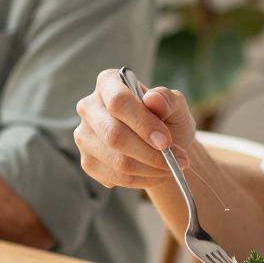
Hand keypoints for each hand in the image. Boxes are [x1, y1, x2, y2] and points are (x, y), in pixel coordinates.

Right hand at [74, 68, 197, 188]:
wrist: (162, 145)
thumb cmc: (167, 118)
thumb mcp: (175, 105)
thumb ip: (168, 100)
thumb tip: (153, 100)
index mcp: (108, 83)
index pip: (118, 102)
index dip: (143, 123)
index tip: (166, 142)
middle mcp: (89, 107)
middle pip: (114, 135)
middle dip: (151, 153)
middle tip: (178, 160)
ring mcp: (84, 136)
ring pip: (116, 161)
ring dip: (151, 169)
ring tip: (173, 167)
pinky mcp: (88, 162)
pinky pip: (115, 178)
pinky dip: (142, 180)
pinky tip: (157, 173)